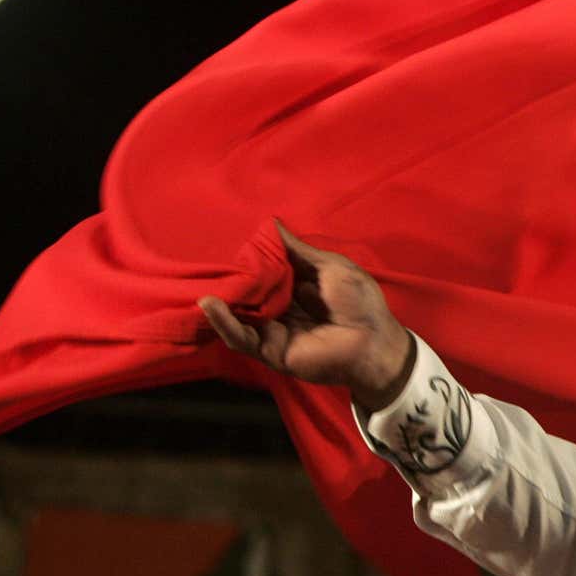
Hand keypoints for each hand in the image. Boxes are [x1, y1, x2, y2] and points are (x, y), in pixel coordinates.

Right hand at [198, 222, 414, 410]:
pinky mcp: (271, 350)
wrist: (373, 341)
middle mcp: (281, 307)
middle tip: (207, 261)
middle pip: (248, 292)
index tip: (230, 242)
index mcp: (296, 287)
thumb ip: (299, 250)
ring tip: (201, 283)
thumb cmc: (358, 301)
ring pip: (239, 315)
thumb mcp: (330, 267)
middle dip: (230, 279)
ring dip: (221, 300)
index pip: (265, 271)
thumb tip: (272, 224)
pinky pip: (242, 338)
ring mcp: (274, 330)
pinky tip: (211, 306)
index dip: (249, 259)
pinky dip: (225, 323)